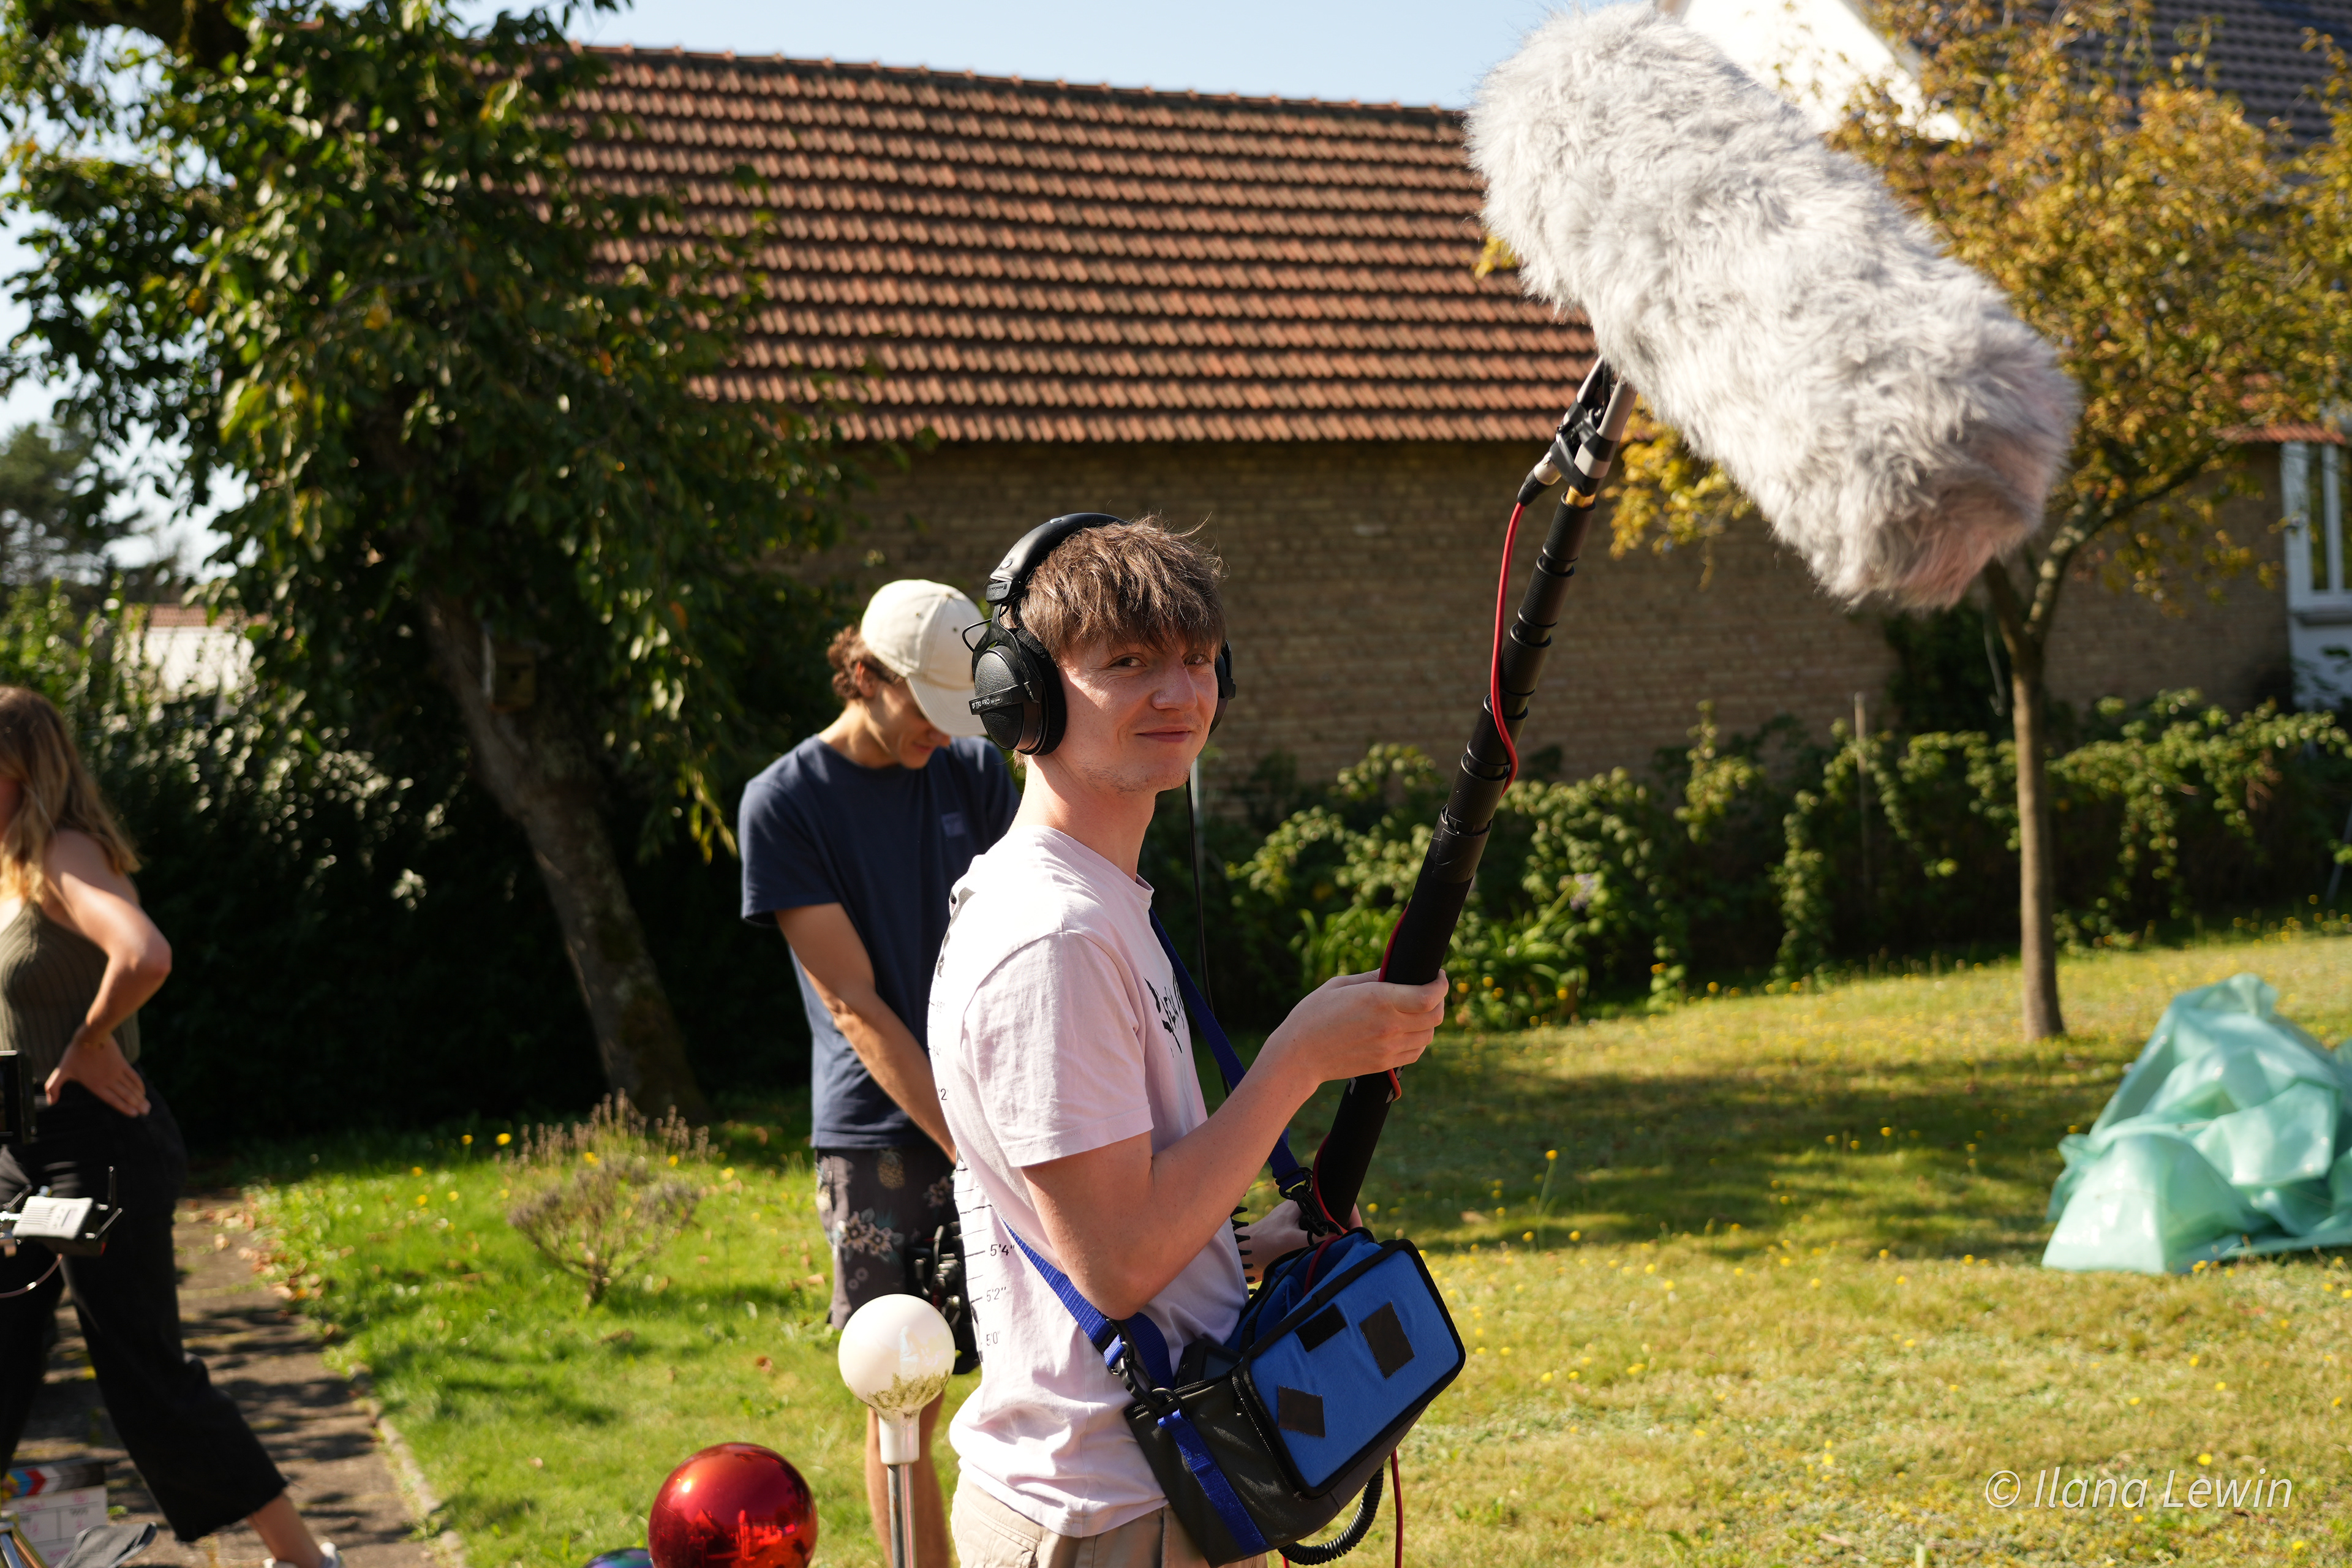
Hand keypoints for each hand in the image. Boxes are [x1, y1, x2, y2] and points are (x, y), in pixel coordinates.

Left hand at [47, 1029, 147, 1116]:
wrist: (91, 1035)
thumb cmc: (75, 1053)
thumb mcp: (61, 1070)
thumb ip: (53, 1087)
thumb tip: (51, 1102)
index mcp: (95, 1085)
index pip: (112, 1100)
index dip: (124, 1108)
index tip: (134, 1114)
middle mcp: (108, 1080)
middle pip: (126, 1095)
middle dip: (137, 1105)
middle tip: (146, 1112)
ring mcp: (117, 1072)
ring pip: (131, 1087)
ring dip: (140, 1097)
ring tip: (147, 1105)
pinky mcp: (122, 1063)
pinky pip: (133, 1076)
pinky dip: (139, 1084)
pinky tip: (143, 1090)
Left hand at [1235, 1198, 1366, 1282]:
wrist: (1243, 1256)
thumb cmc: (1264, 1244)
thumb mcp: (1293, 1241)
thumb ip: (1319, 1237)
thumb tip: (1342, 1238)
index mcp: (1304, 1202)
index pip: (1336, 1199)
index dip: (1350, 1213)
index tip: (1356, 1231)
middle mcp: (1304, 1207)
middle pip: (1333, 1213)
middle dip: (1344, 1226)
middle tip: (1351, 1243)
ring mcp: (1300, 1220)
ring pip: (1326, 1225)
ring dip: (1333, 1237)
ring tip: (1340, 1249)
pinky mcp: (1296, 1233)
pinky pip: (1317, 1235)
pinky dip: (1324, 1243)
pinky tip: (1325, 1254)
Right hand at [1257, 968, 1447, 1091]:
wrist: (1299, 1057)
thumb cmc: (1313, 1015)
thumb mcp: (1339, 985)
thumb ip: (1372, 977)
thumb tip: (1395, 969)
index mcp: (1380, 1000)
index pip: (1430, 995)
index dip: (1442, 984)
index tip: (1439, 975)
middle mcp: (1390, 1025)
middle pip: (1435, 1016)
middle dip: (1439, 1000)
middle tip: (1430, 991)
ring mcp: (1389, 1048)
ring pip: (1429, 1036)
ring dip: (1429, 1021)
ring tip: (1417, 1011)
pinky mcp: (1385, 1064)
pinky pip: (1416, 1053)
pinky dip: (1419, 1040)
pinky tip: (1407, 1031)